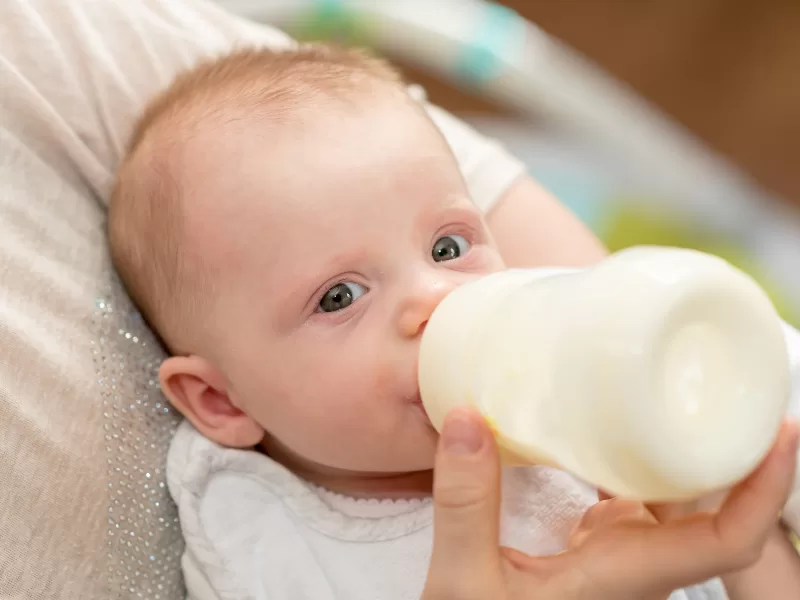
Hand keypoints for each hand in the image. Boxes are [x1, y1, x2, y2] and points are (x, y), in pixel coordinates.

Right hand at [422, 408, 798, 599]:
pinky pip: (642, 499)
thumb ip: (464, 505)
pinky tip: (621, 428)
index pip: (728, 542)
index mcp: (624, 577)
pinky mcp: (597, 549)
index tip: (780, 432)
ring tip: (683, 392)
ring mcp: (621, 557)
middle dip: (736, 449)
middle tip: (729, 385)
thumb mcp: (464, 583)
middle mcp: (638, 565)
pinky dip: (646, 460)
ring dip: (693, 452)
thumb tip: (468, 420)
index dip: (765, 489)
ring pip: (682, 503)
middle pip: (717, 509)